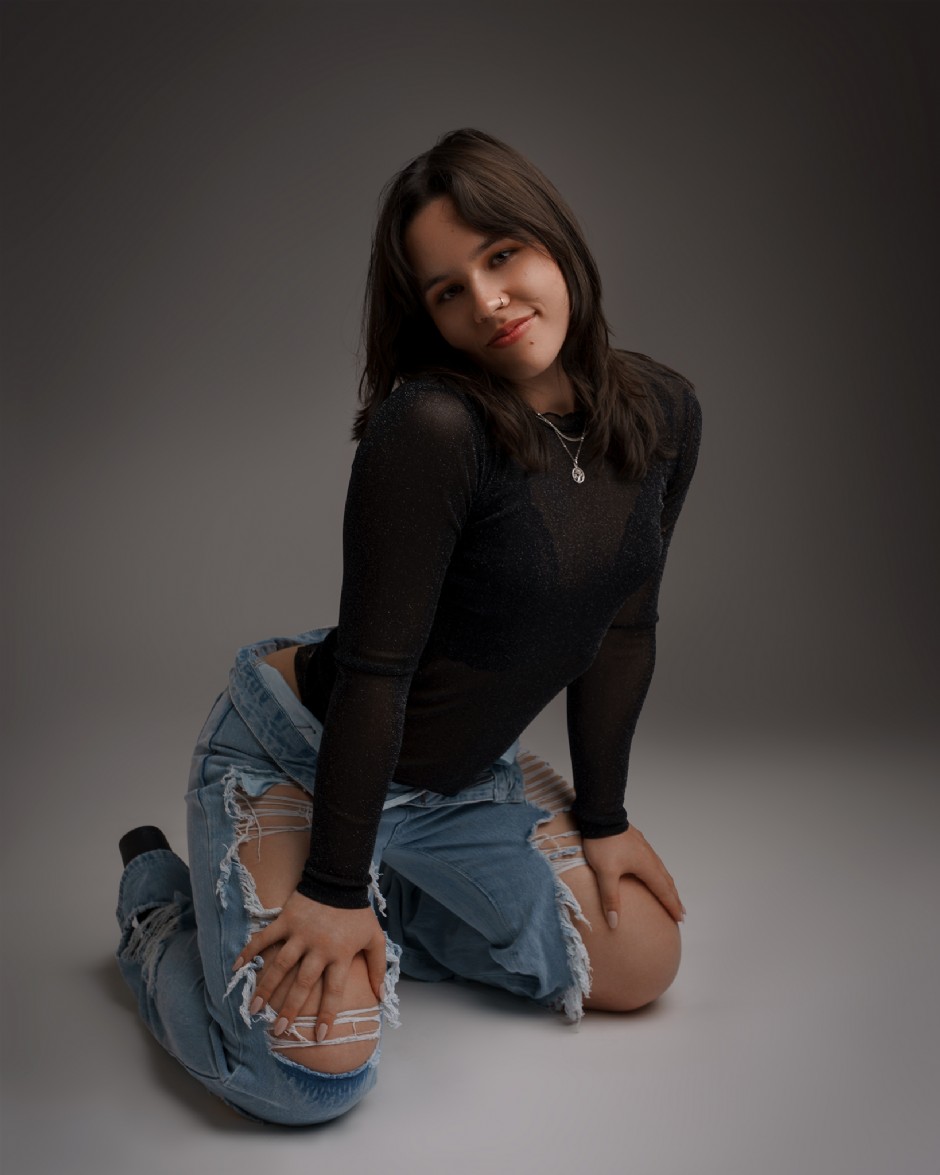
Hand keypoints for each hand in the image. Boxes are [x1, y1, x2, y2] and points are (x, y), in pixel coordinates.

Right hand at [233, 890, 386, 1040]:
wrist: (340, 878)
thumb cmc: (357, 912)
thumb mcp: (375, 938)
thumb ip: (378, 967)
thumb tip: (382, 996)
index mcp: (340, 954)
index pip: (334, 991)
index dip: (327, 1015)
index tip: (319, 1037)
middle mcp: (318, 948)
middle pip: (303, 984)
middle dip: (290, 1009)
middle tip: (279, 1031)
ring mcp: (300, 934)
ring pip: (280, 965)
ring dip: (266, 987)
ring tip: (254, 1008)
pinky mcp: (285, 921)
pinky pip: (264, 938)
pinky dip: (250, 951)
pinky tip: (237, 967)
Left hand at [582, 825, 684, 927]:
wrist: (601, 816)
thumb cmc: (603, 844)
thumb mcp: (605, 873)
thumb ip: (610, 898)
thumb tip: (614, 923)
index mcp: (646, 866)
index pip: (663, 891)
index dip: (672, 906)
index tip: (680, 919)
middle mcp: (650, 858)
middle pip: (667, 882)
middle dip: (674, 898)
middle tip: (681, 912)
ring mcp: (645, 850)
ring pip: (662, 871)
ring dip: (668, 886)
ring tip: (672, 895)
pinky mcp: (638, 844)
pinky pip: (654, 863)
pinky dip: (660, 874)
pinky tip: (654, 873)